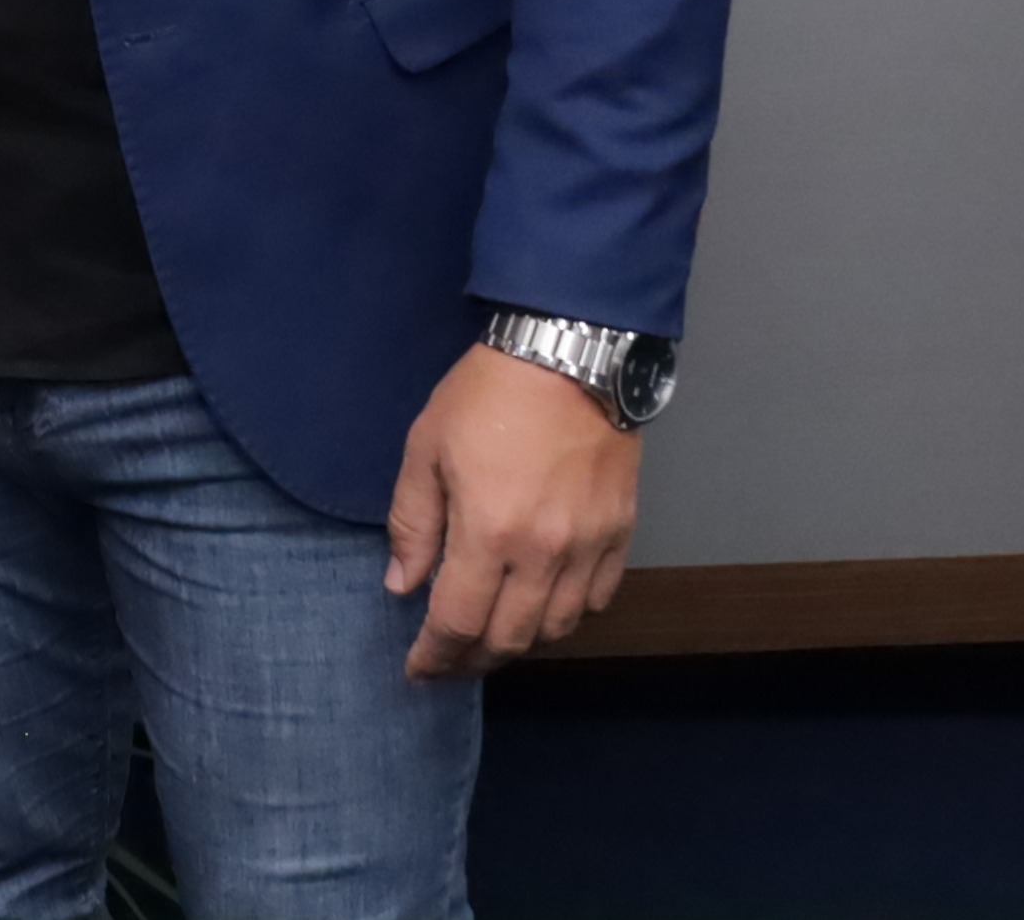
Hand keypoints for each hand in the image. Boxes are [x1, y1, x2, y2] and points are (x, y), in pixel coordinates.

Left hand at [385, 342, 639, 677]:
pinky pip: (599, 598)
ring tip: (492, 635)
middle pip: (509, 639)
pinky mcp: (620, 531)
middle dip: (473, 661)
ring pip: (557, 627)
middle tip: (449, 661)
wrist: (568, 354)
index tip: (418, 669)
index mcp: (488, 532)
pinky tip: (543, 604)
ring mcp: (588, 545)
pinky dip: (568, 614)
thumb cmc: (488, 395)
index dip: (435, 656)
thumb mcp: (425, 449)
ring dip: (521, 642)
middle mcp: (544, 552)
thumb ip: (412, 523)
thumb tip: (402, 583)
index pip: (458, 622)